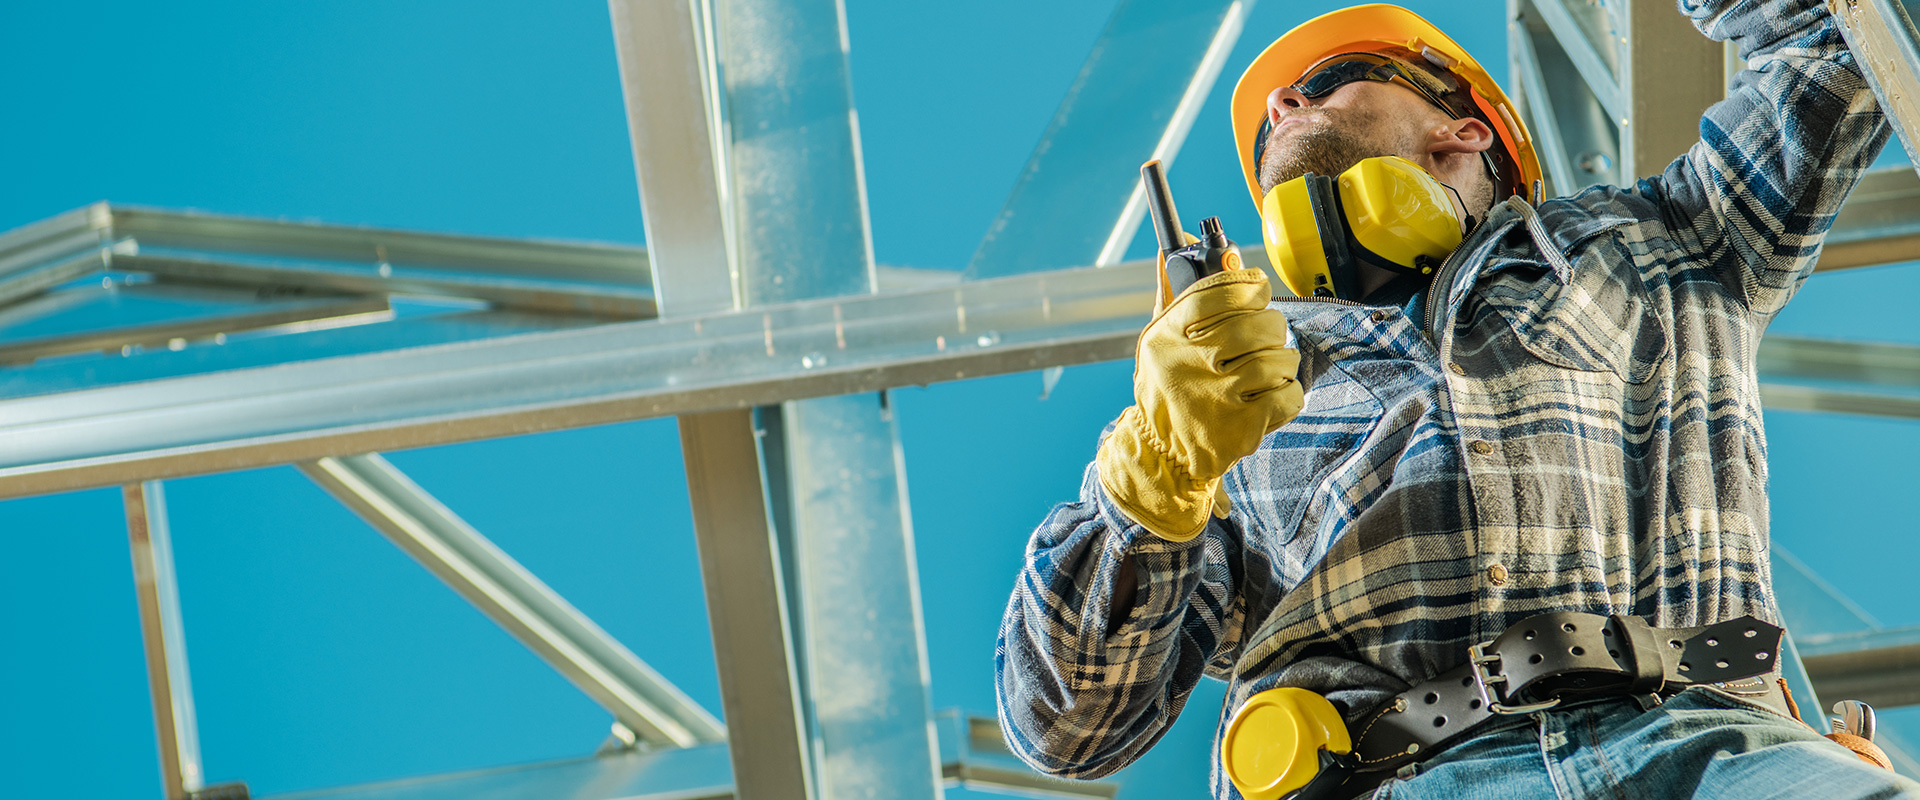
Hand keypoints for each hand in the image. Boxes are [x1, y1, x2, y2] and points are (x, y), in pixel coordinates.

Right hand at [1096, 261, 1302, 540]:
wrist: (1161, 456)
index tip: (1258, 288)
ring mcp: (1215, 399)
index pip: (1217, 292)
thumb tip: (1179, 243)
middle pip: (1256, 323)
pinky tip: (1272, 396)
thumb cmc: (1166, 388)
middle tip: (1266, 336)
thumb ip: (1173, 291)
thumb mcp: (1158, 340)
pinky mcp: (1240, 430)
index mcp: (1166, 336)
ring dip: (1283, 362)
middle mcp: (1188, 364)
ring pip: (1277, 359)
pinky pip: (1288, 396)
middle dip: (1272, 326)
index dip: (1247, 284)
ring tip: (1270, 369)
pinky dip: (1289, 394)